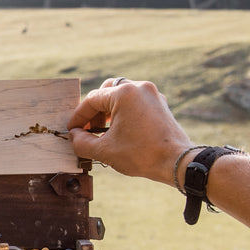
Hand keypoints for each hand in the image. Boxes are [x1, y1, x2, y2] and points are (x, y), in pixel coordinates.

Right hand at [67, 78, 192, 184]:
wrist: (177, 162)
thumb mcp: (104, 151)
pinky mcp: (160, 104)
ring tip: (103, 131)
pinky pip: (136, 101)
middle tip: (88, 129)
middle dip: (94, 110)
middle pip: (106, 91)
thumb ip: (82, 142)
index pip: (92, 100)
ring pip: (121, 95)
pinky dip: (124, 111)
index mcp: (124, 94)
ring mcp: (152, 94)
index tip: (72, 130)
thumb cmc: (142, 155)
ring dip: (108, 110)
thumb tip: (73, 136)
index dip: (78, 117)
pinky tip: (120, 129)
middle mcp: (139, 88)